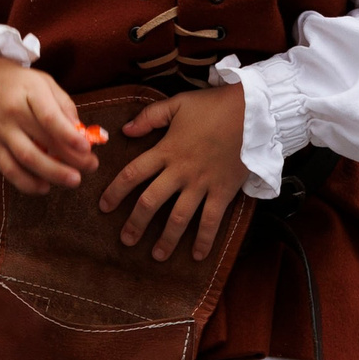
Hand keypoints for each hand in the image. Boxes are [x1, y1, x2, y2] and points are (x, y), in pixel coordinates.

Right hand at [0, 56, 98, 194]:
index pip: (50, 117)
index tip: (87, 147)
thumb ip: (64, 106)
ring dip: (51, 173)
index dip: (69, 135)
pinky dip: (27, 182)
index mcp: (29, 92)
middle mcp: (13, 113)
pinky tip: (44, 186)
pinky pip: (8, 169)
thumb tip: (81, 133)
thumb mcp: (44, 83)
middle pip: (42, 141)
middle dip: (70, 158)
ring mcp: (1, 131)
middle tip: (90, 166)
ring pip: (25, 159)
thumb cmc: (20, 83)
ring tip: (73, 180)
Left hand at [98, 86, 248, 262]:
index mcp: (166, 150)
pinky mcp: (223, 191)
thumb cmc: (215, 106)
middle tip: (126, 240)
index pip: (133, 174)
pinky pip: (211, 220)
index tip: (104, 207)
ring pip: (178, 217)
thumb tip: (125, 130)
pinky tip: (198, 256)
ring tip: (156, 256)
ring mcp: (202, 184)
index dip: (115, 191)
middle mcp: (180, 171)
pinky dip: (204, 239)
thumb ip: (149, 116)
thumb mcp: (177, 104)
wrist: (254, 112)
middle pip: (150, 202)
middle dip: (135, 224)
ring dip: (166, 239)